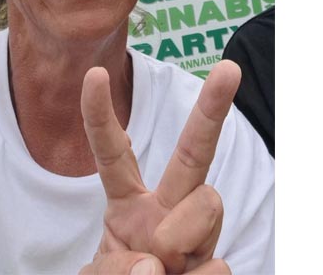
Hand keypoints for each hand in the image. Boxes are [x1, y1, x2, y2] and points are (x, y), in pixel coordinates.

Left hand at [80, 61, 240, 273]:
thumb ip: (113, 268)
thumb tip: (157, 263)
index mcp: (128, 204)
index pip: (113, 154)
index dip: (100, 116)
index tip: (94, 74)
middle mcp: (168, 209)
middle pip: (193, 153)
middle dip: (211, 109)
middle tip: (228, 69)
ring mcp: (198, 234)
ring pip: (208, 203)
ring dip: (180, 238)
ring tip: (167, 268)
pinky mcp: (218, 263)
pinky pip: (216, 266)